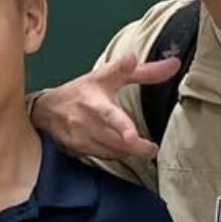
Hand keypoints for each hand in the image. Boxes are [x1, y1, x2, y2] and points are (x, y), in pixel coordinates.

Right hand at [30, 53, 183, 161]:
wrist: (46, 110)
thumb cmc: (82, 91)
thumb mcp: (109, 76)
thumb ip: (144, 72)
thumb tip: (174, 64)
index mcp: (94, 102)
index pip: (109, 115)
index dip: (122, 127)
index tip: (132, 137)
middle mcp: (86, 123)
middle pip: (114, 140)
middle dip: (134, 146)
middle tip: (151, 148)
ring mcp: (80, 139)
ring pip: (110, 151)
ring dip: (127, 151)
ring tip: (144, 150)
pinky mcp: (76, 151)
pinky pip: (102, 156)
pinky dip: (115, 154)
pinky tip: (123, 150)